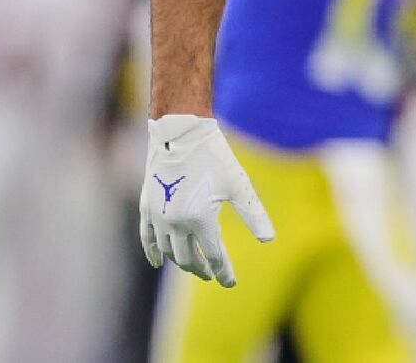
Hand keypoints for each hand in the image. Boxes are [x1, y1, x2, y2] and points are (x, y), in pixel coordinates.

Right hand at [139, 115, 274, 286]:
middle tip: (213, 275)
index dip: (223, 271)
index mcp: (199, 220)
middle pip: (188, 258)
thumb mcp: (239, 185)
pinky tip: (158, 261)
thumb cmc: (215, 157)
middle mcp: (175, 223)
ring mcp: (157, 216)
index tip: (230, 282)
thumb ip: (254, 214)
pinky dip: (153, 252)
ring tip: (195, 265)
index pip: (214, 256)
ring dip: (182, 262)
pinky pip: (147, 238)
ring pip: (168, 251)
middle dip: (202, 269)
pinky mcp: (146, 206)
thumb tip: (269, 240)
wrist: (181, 133)